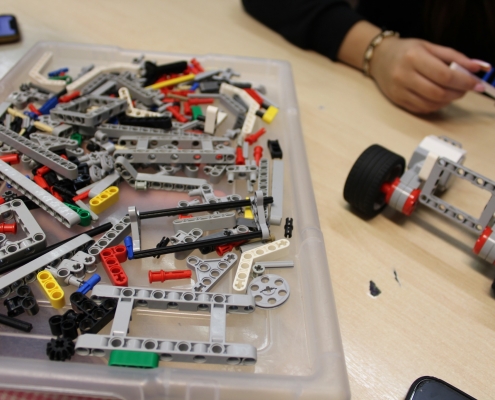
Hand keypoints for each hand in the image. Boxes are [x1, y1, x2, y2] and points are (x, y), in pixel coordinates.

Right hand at [370, 38, 488, 113]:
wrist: (379, 58)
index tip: (476, 84)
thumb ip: (454, 57)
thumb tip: (476, 68)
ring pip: (430, 103)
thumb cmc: (406, 51)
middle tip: (465, 89)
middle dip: (457, 93)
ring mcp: (399, 90)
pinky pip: (421, 109)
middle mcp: (404, 75)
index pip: (444, 75)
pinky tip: (439, 98)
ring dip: (447, 101)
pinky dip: (435, 106)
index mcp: (414, 57)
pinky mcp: (397, 101)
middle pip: (438, 92)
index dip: (463, 81)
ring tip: (453, 93)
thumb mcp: (430, 46)